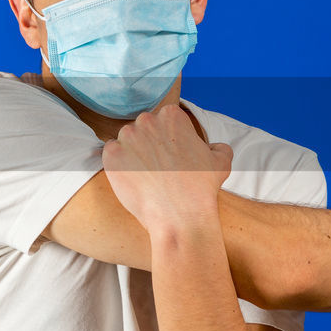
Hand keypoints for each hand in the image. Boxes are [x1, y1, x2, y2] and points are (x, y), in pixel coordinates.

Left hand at [101, 104, 233, 232]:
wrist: (180, 215)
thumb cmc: (200, 189)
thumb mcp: (220, 161)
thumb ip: (217, 147)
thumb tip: (213, 147)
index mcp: (171, 116)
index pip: (162, 120)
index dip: (166, 139)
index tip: (169, 156)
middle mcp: (147, 121)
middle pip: (141, 128)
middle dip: (147, 145)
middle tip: (157, 168)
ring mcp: (127, 137)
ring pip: (125, 141)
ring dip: (132, 155)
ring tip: (145, 176)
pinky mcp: (112, 155)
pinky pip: (110, 155)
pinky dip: (118, 166)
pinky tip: (133, 180)